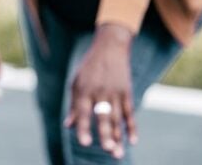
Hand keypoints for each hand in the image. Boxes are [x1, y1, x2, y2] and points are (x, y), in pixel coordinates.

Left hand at [64, 23, 136, 158]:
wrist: (109, 48)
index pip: (83, 113)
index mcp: (83, 90)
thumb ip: (74, 106)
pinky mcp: (126, 92)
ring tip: (117, 153)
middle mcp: (99, 93)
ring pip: (117, 118)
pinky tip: (132, 140)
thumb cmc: (88, 69)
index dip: (83, 128)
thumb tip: (68, 126)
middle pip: (103, 117)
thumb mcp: (76, 83)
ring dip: (118, 137)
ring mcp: (115, 93)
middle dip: (105, 134)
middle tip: (107, 150)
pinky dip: (132, 127)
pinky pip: (129, 113)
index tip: (84, 143)